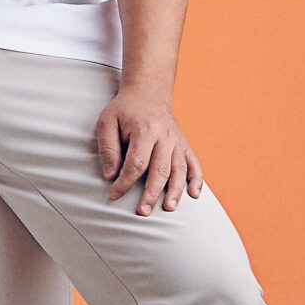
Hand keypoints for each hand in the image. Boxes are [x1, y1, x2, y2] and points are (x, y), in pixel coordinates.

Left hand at [94, 86, 205, 215]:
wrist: (147, 92)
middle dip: (151, 193)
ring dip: (175, 191)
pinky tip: (194, 194)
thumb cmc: (124, 109)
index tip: (114, 195)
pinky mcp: (184, 144)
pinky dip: (197, 179)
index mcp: (145, 130)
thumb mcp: (107, 122)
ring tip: (168, 208)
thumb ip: (108, 148)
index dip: (125, 182)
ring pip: (179, 170)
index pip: (136, 163)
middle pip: (160, 170)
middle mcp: (165, 136)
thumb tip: (110, 175)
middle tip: (142, 211)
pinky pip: (194, 163)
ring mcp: (177, 141)